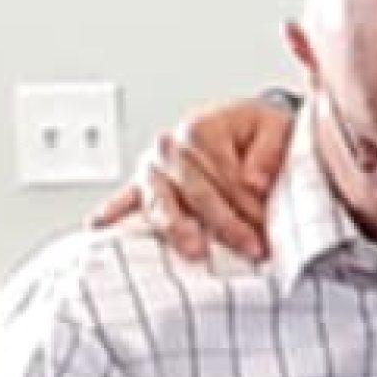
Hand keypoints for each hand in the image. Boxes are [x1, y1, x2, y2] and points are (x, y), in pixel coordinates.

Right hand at [95, 98, 297, 263]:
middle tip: (251, 247)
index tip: (267, 227)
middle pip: (196, 192)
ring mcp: (152, 167)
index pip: (225, 176)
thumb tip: (254, 180)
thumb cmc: (256, 131)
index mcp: (200, 129)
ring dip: (178, 228)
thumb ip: (269, 150)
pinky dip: (113, 213)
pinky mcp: (142, 184)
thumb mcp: (275, 127)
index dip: (249, 204)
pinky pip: (126, 200)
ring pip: (161, 202)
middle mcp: (170, 147)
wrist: (243, 127)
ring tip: (194, 250)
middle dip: (226, 223)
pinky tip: (101, 227)